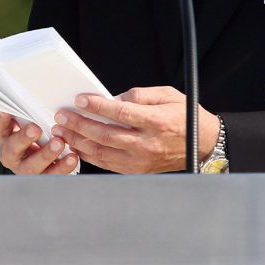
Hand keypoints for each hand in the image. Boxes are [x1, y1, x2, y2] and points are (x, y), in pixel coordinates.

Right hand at [0, 110, 78, 174]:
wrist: (47, 155)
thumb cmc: (37, 128)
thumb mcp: (31, 119)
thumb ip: (30, 110)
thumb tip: (38, 90)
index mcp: (5, 135)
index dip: (1, 119)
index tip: (6, 111)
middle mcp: (11, 153)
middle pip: (12, 148)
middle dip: (23, 138)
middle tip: (35, 129)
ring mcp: (25, 168)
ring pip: (32, 165)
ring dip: (46, 154)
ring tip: (59, 143)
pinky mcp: (42, 177)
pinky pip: (51, 174)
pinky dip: (62, 166)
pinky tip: (72, 156)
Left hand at [50, 86, 220, 173]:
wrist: (202, 143)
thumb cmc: (185, 115)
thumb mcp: (167, 95)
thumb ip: (140, 95)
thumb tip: (113, 99)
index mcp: (156, 122)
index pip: (120, 114)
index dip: (97, 107)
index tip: (80, 100)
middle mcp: (148, 144)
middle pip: (105, 135)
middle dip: (79, 125)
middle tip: (62, 116)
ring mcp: (142, 160)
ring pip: (103, 152)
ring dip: (79, 141)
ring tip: (63, 131)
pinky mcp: (138, 170)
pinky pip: (107, 164)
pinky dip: (89, 155)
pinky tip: (78, 145)